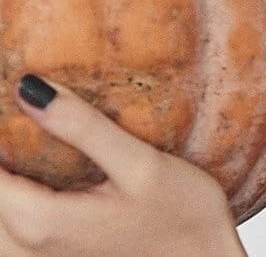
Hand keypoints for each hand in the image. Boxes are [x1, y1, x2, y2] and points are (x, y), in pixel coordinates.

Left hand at [0, 75, 247, 255]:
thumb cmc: (184, 220)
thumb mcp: (142, 165)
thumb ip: (83, 128)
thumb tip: (30, 89)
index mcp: (39, 220)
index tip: (14, 95)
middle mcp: (23, 246)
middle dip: (5, 151)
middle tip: (25, 116)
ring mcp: (33, 256)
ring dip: (9, 176)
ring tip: (29, 142)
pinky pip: (8, 228)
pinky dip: (14, 198)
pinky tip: (38, 177)